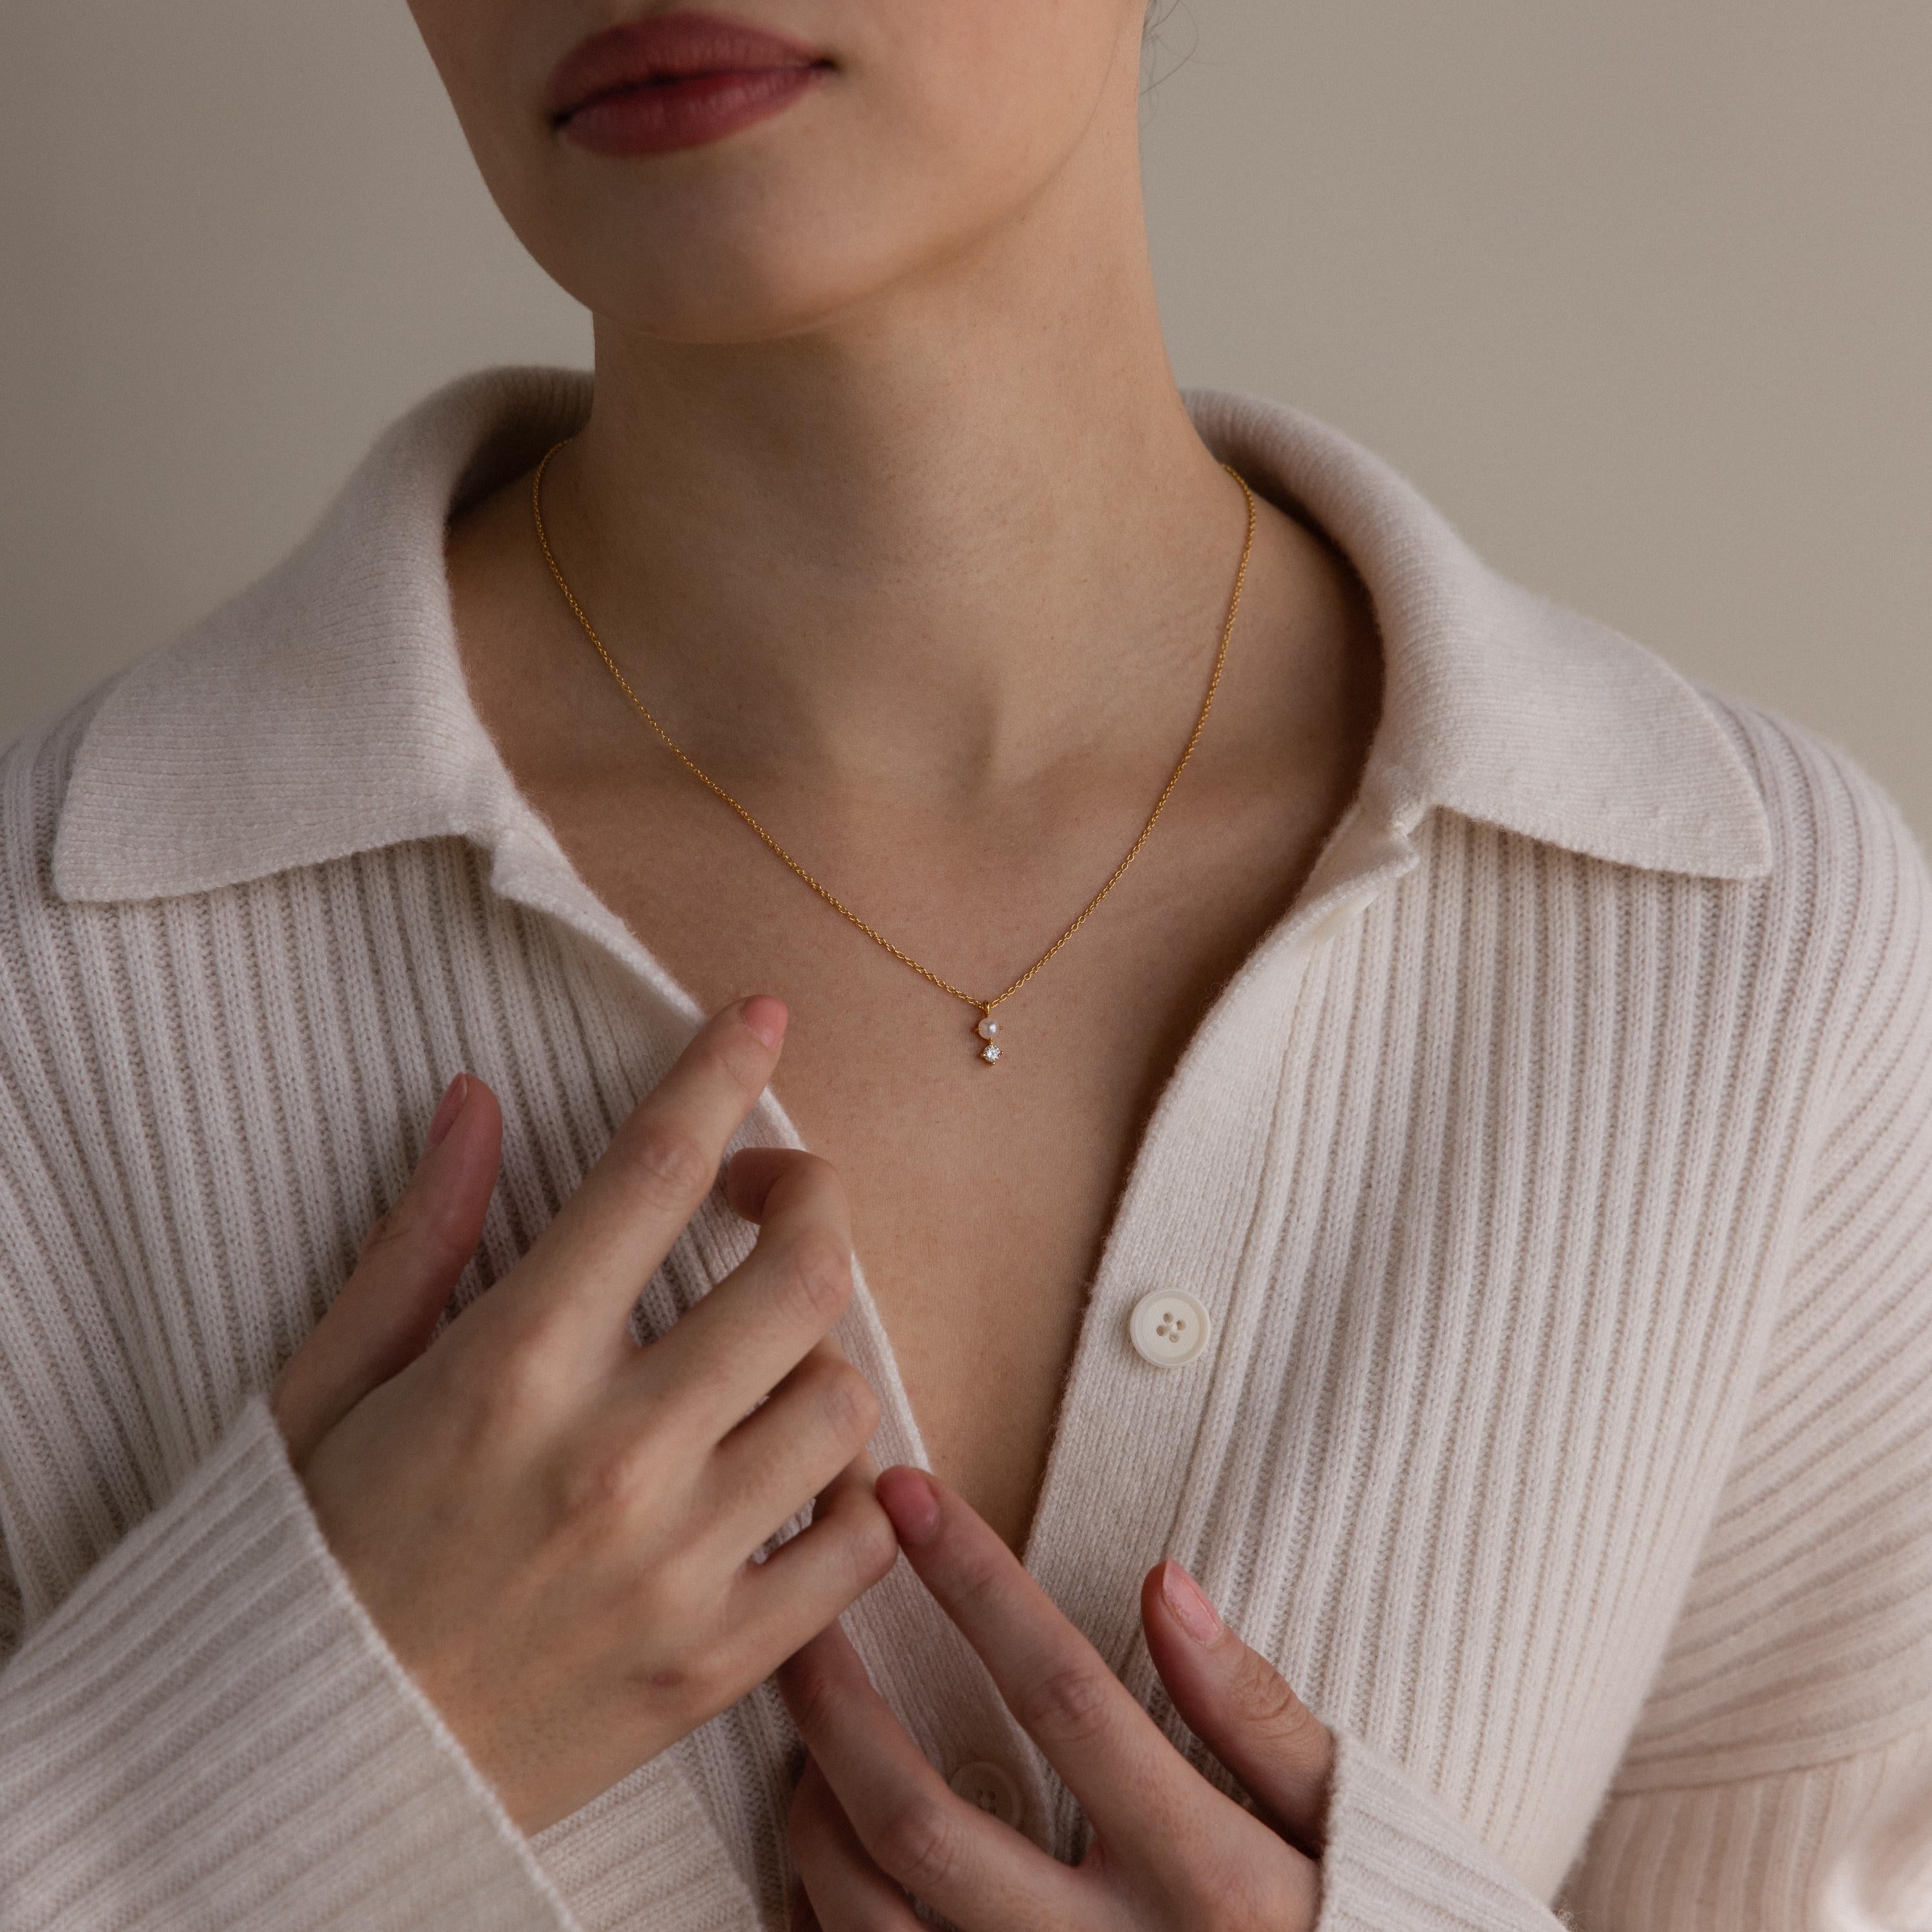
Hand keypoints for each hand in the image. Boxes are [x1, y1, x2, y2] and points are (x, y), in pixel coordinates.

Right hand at [268, 994, 897, 1836]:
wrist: (306, 1775)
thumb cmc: (316, 1558)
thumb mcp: (329, 1385)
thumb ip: (418, 1238)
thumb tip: (477, 1099)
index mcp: (510, 1368)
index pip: (652, 1172)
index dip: (719, 1071)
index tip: (758, 1015)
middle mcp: (612, 1455)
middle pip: (800, 1271)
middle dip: (811, 1196)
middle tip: (770, 1198)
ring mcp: (678, 1566)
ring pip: (843, 1398)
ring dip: (821, 1351)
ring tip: (763, 1359)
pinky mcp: (719, 1664)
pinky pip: (857, 1546)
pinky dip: (854, 1495)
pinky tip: (798, 1476)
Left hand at [777, 1467, 1336, 1930]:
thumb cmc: (1353, 1928)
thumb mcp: (1340, 1821)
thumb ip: (1254, 1711)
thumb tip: (1165, 1583)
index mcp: (1199, 1872)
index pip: (1059, 1694)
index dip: (974, 1583)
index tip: (905, 1495)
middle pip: (925, 1823)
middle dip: (837, 1708)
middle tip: (798, 1616)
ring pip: (876, 1923)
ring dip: (815, 1814)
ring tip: (799, 1730)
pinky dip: (821, 1917)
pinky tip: (816, 1849)